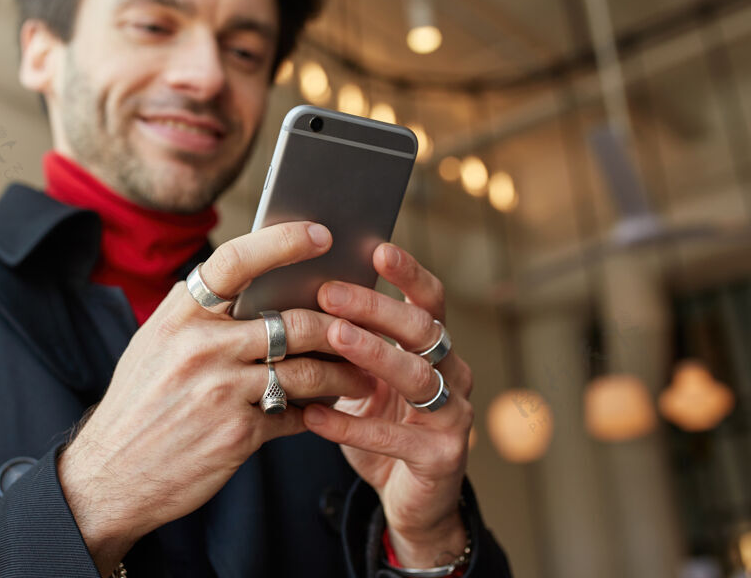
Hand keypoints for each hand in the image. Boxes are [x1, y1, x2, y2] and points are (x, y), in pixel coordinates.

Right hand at [57, 221, 375, 574]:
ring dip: (343, 374)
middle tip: (366, 328)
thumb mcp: (158, 343)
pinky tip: (325, 411)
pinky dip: (315, 412)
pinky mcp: (238, 433)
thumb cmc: (140, 402)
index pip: (237, 260)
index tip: (322, 234)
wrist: (110, 474)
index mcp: (180, 314)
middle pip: (293, 321)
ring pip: (307, 371)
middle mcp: (201, 345)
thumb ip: (205, 315)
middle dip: (339, 326)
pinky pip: (295, 414)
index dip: (284, 242)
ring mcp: (220, 390)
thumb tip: (265, 289)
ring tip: (362, 376)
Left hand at [304, 243, 474, 568]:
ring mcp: (454, 417)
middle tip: (330, 291)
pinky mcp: (442, 459)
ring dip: (373, 353)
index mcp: (437, 350)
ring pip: (418, 377)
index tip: (376, 249)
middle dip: (376, 308)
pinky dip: (352, 426)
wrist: (411, 500)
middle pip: (423, 330)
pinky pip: (395, 438)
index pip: (430, 301)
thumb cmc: (381, 426)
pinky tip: (313, 415)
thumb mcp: (363, 380)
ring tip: (331, 336)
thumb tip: (295, 296)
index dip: (409, 274)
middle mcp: (455, 375)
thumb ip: (347, 344)